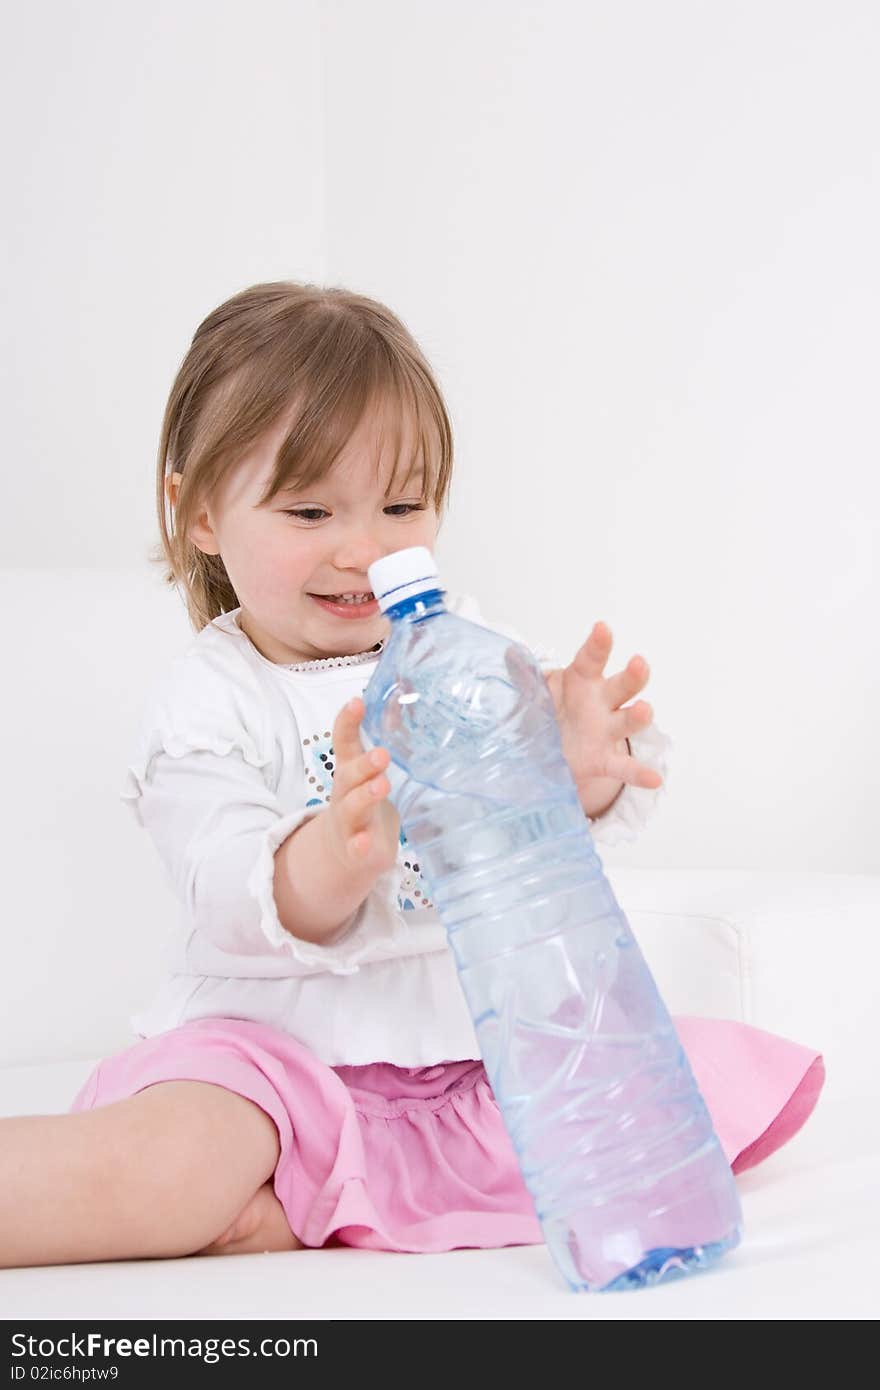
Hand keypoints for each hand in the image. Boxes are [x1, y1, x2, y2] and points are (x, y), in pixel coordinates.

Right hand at [323, 697, 400, 878]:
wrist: (346, 849)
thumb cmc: (364, 798)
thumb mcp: (372, 770)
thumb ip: (386, 736)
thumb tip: (404, 696)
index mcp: (350, 770)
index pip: (345, 742)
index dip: (348, 722)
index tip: (356, 702)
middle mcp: (344, 793)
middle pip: (349, 776)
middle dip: (364, 764)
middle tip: (382, 754)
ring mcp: (348, 822)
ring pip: (352, 807)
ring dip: (365, 795)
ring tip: (382, 785)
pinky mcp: (356, 849)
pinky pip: (355, 848)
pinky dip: (358, 845)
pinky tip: (364, 842)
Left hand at [544, 621, 662, 801]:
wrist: (556, 746)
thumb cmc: (552, 708)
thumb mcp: (536, 692)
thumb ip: (526, 676)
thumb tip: (510, 653)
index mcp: (583, 679)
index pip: (592, 659)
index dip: (598, 644)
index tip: (603, 628)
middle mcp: (602, 702)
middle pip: (623, 685)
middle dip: (633, 675)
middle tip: (639, 663)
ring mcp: (607, 731)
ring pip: (628, 720)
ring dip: (639, 715)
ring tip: (645, 710)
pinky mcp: (604, 760)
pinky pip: (624, 768)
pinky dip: (639, 773)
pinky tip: (654, 779)